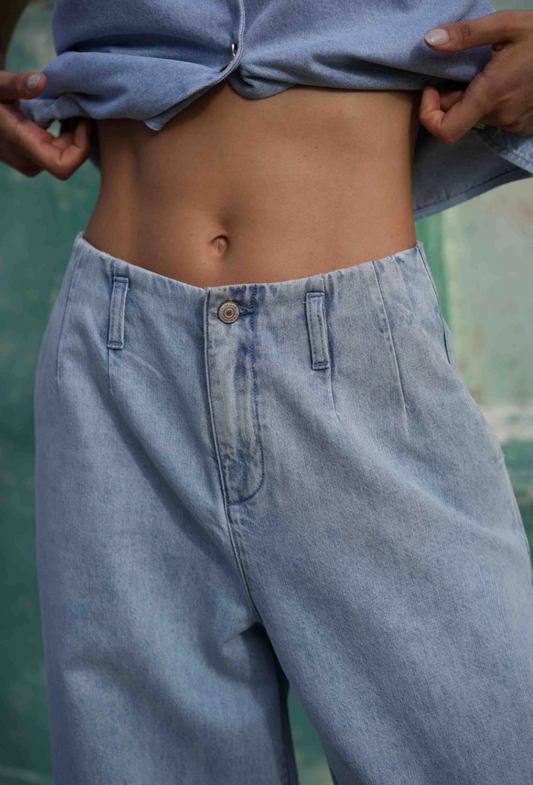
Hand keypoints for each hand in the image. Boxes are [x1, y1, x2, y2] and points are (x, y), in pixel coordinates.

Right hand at [0, 69, 92, 178]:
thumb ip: (16, 83)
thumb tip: (41, 81)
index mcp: (23, 145)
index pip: (63, 166)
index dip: (81, 148)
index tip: (83, 120)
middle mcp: (29, 161)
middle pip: (69, 158)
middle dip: (80, 133)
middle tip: (80, 104)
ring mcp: (30, 162)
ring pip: (65, 155)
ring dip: (74, 132)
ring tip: (72, 106)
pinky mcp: (32, 158)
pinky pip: (58, 151)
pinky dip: (65, 133)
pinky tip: (63, 113)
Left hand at [419, 9, 532, 145]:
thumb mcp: (507, 24)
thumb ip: (466, 34)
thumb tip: (429, 40)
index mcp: (491, 95)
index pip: (444, 130)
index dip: (429, 113)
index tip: (432, 88)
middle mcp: (500, 116)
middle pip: (458, 116)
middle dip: (452, 95)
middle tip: (463, 67)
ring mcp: (513, 123)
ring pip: (476, 116)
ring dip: (473, 97)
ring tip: (489, 70)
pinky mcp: (522, 125)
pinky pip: (495, 117)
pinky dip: (491, 102)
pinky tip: (505, 80)